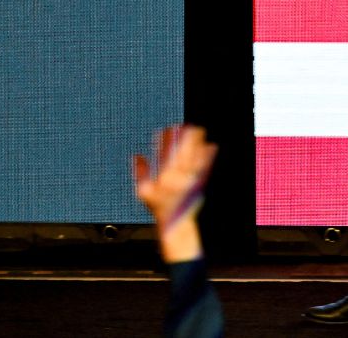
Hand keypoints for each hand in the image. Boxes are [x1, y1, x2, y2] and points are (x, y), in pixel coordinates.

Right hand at [134, 125, 217, 261]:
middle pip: (182, 153)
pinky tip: (211, 146)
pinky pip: (205, 167)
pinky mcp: (200, 184)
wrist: (176, 223)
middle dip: (183, 139)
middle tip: (185, 125)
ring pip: (194, 158)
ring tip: (198, 130)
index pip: (165, 155)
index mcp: (164, 178)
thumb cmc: (159, 207)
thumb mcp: (144, 193)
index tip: (167, 128)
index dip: (166, 141)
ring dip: (196, 144)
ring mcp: (190, 181)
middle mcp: (178, 178)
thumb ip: (140, 173)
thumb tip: (137, 156)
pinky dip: (208, 157)